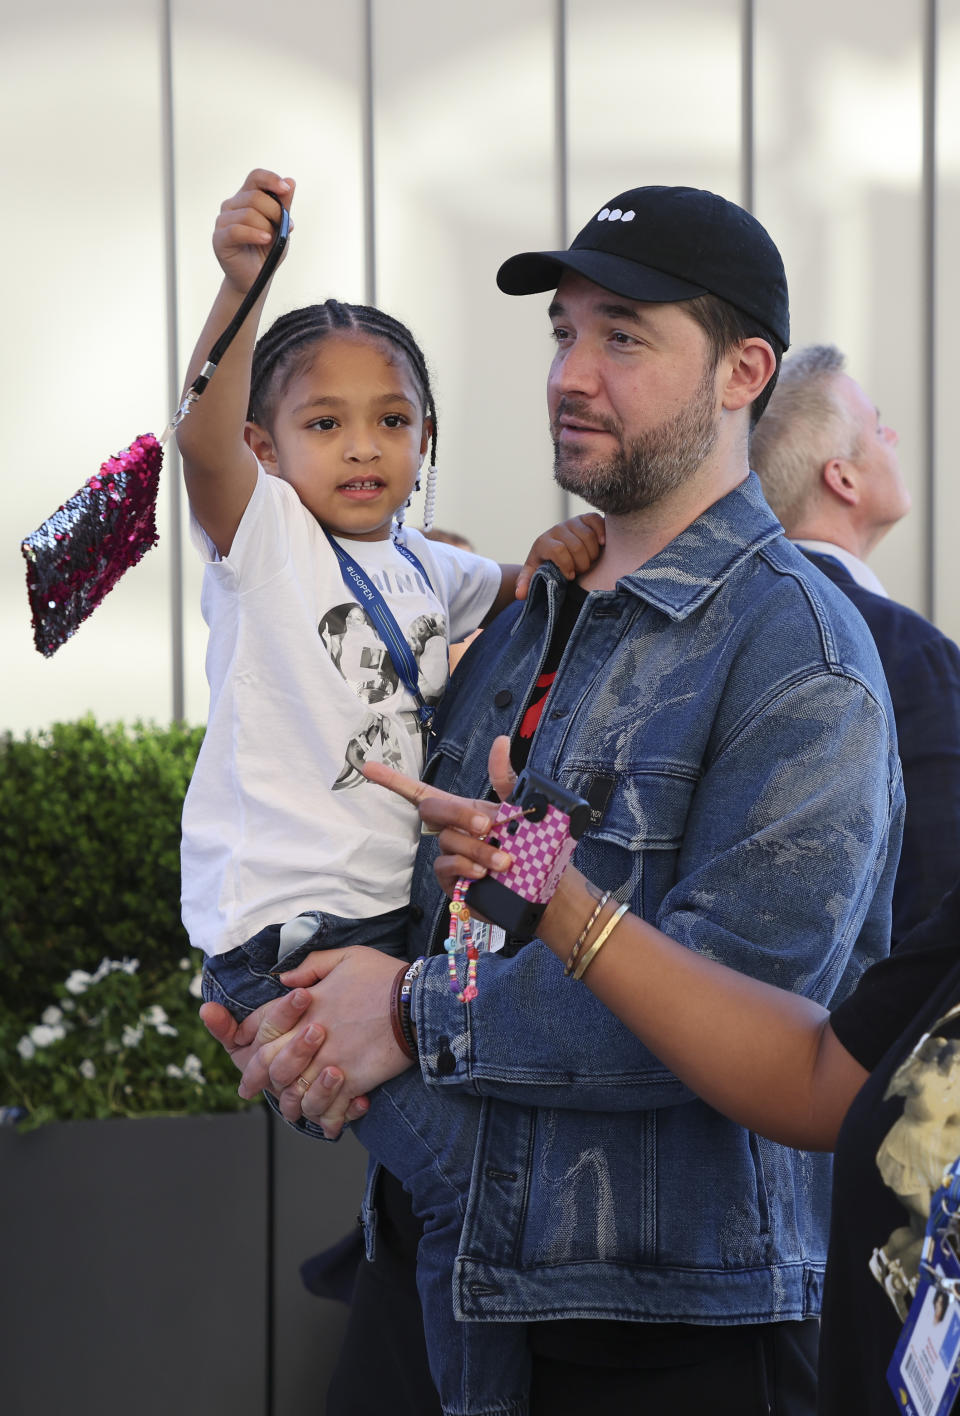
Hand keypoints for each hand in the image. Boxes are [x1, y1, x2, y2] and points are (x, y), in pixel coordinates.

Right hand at [213, 168, 294, 294]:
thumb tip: (291, 181)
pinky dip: (254, 234)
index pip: (256, 177)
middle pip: (255, 196)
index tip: (286, 189)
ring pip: (248, 213)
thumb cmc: (267, 251)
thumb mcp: (281, 227)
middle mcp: (232, 205)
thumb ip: (284, 206)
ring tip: (271, 240)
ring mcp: (223, 221)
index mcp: (246, 198)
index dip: (271, 179)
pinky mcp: (220, 238)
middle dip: (275, 211)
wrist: (256, 278)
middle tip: (284, 227)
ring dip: (266, 227)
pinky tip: (266, 240)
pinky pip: (237, 230)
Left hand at [232, 948, 411, 1137]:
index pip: (263, 1026)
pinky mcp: (351, 1082)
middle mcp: (311, 1038)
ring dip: (291, 1103)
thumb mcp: (347, 957)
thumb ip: (311, 966)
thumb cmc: (384, 977)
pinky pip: (329, 1110)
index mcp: (305, 1008)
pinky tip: (328, 1123)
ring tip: (292, 1108)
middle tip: (250, 1091)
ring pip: (295, 1094)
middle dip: (257, 1080)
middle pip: (271, 1067)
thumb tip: (285, 978)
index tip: (240, 1047)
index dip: (246, 1039)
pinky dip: (326, 1119)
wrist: (418, 1002)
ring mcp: (330, 1062)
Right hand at [364, 737, 516, 896]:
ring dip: (477, 849)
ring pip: (447, 841)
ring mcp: (449, 856)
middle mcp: (451, 831)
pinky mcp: (451, 881)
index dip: (394, 780)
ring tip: (503, 861)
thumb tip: (500, 742)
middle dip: (458, 815)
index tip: (368, 767)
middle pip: (431, 810)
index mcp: (463, 811)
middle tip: (488, 826)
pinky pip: (445, 866)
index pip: (421, 792)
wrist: (541, 890)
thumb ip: (505, 778)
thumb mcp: (519, 808)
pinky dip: (465, 867)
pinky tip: (483, 873)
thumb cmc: (528, 847)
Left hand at [515, 513, 604, 599]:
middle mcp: (557, 529)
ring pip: (588, 536)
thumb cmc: (547, 565)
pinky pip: (597, 521)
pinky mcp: (586, 518)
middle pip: (576, 545)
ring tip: (589, 561)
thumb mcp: (535, 574)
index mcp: (543, 542)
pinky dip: (602, 533)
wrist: (556, 550)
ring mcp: (572, 522)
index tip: (570, 576)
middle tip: (581, 570)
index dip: (567, 565)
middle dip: (582, 563)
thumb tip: (520, 595)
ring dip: (593, 553)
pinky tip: (602, 545)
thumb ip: (526, 583)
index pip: (558, 550)